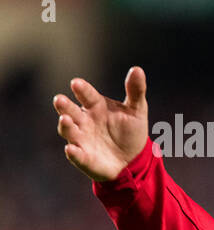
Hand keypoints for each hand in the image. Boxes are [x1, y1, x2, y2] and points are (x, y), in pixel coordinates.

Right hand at [53, 67, 149, 182]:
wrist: (133, 160)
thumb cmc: (130, 131)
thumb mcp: (136, 110)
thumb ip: (135, 91)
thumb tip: (137, 70)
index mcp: (95, 106)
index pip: (87, 95)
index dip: (82, 89)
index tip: (77, 83)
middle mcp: (84, 120)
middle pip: (70, 110)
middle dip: (64, 105)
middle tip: (59, 99)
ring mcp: (81, 139)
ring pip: (69, 130)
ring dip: (66, 125)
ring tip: (65, 119)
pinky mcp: (83, 157)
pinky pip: (76, 154)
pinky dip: (73, 152)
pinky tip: (71, 149)